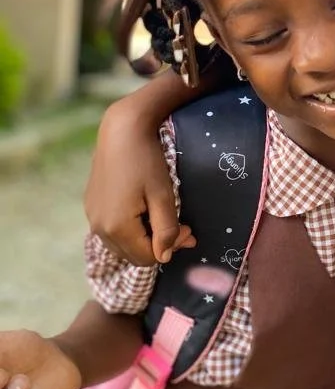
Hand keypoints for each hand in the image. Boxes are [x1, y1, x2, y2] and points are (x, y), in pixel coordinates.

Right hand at [85, 98, 194, 265]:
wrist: (122, 130)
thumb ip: (166, 230)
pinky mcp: (91, 206)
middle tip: (181, 225)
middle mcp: (99, 227)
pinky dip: (130, 229)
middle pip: (134, 255)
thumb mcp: (164, 196)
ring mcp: (92, 217)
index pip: (149, 258)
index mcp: (117, 227)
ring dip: (144, 238)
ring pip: (122, 245)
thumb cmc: (147, 161)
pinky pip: (112, 230)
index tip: (188, 228)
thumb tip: (165, 258)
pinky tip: (143, 209)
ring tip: (162, 216)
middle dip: (159, 245)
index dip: (171, 247)